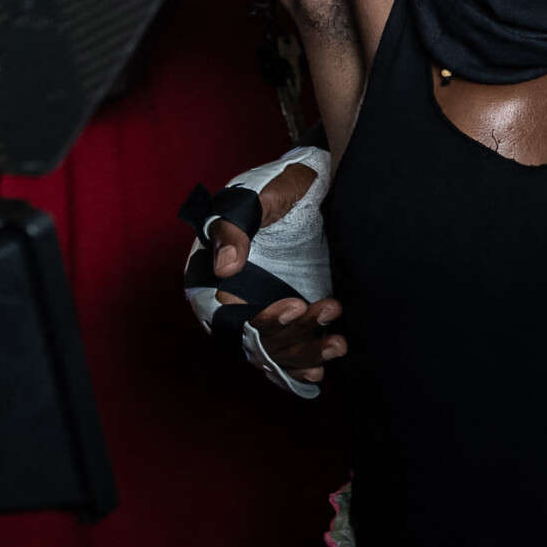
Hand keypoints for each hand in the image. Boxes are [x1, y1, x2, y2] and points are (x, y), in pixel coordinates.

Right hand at [206, 161, 344, 384]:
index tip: (295, 306)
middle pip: (253, 340)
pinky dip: (302, 363)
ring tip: (338, 343)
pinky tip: (323, 364)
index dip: (260, 321)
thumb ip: (234, 228)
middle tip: (330, 309)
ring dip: (304, 352)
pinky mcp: (284, 314)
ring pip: (273, 349)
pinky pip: (286, 349)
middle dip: (292, 336)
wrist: (309, 181)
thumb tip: (223, 269)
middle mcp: (229, 300)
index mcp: (209, 275)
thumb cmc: (275, 183)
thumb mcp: (255, 196)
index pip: (227, 316)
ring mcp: (258, 308)